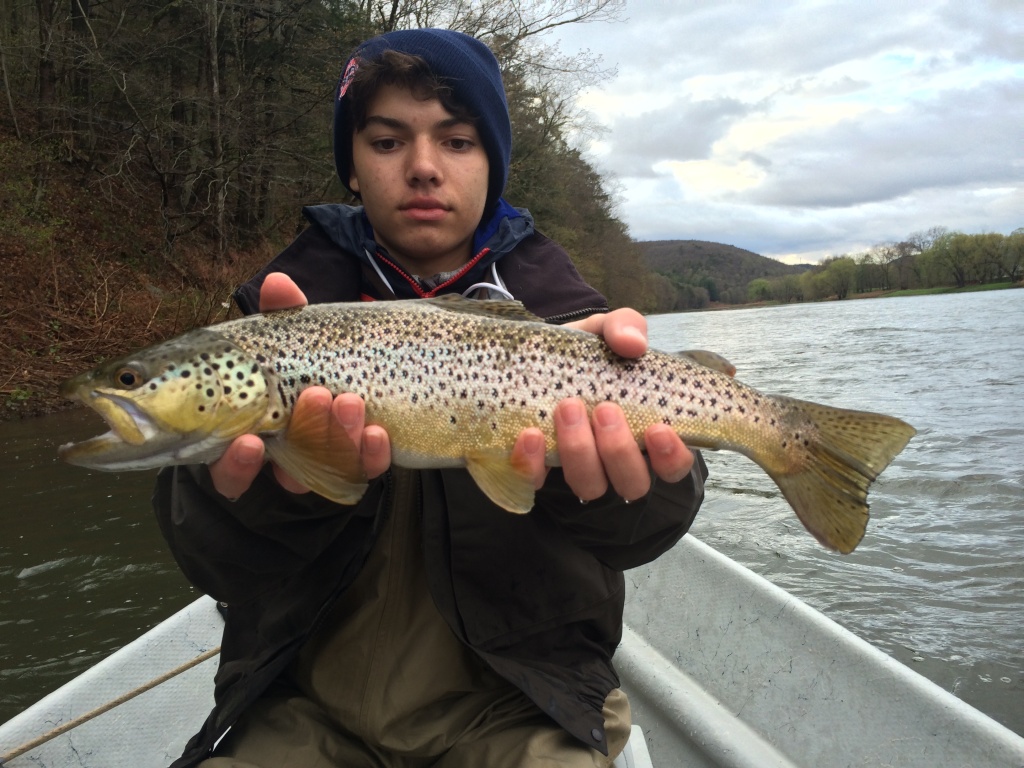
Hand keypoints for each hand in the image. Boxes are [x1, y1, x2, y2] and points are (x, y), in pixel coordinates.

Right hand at [209, 274, 390, 498]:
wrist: (368, 369)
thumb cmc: (306, 357)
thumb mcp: (295, 335)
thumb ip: (285, 315)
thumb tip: (278, 283)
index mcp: (252, 433)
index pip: (231, 466)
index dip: (237, 464)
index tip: (248, 442)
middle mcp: (284, 458)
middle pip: (284, 473)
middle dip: (302, 436)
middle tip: (317, 396)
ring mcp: (325, 463)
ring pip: (328, 469)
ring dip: (338, 439)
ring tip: (350, 401)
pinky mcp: (360, 463)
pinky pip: (365, 469)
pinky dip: (371, 454)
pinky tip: (379, 433)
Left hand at [510, 308, 693, 501]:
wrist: (535, 356)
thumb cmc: (585, 354)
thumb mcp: (606, 332)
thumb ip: (625, 327)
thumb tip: (634, 344)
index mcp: (646, 432)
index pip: (673, 465)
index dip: (671, 458)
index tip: (658, 429)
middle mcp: (617, 460)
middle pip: (633, 483)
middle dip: (619, 451)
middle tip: (604, 409)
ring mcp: (579, 469)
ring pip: (590, 487)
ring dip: (581, 452)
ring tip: (567, 408)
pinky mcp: (539, 470)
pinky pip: (536, 482)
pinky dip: (533, 464)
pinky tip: (530, 435)